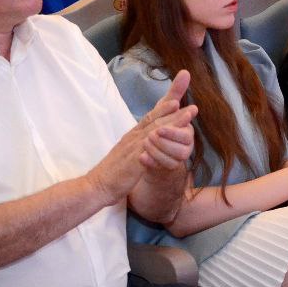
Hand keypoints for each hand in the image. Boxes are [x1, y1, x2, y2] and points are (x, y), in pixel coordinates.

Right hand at [86, 73, 195, 205]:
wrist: (96, 185)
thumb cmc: (112, 171)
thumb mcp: (125, 153)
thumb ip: (135, 145)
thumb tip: (145, 140)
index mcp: (131, 137)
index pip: (148, 119)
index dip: (163, 109)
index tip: (176, 101)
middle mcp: (132, 139)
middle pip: (155, 122)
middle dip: (174, 113)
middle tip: (191, 106)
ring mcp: (132, 150)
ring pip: (154, 132)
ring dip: (173, 123)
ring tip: (187, 116)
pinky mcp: (133, 163)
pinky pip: (148, 152)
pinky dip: (162, 143)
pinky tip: (173, 140)